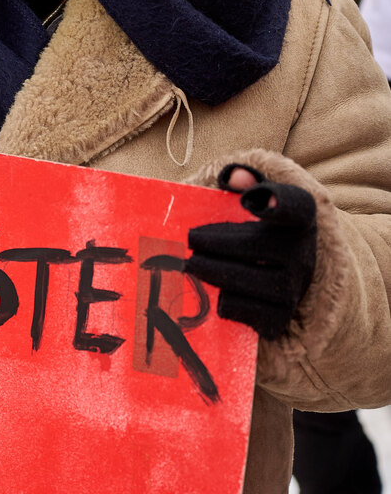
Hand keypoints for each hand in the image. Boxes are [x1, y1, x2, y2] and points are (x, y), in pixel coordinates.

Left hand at [185, 164, 316, 339]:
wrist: (281, 273)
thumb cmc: (260, 227)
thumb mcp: (258, 197)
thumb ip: (244, 179)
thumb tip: (233, 177)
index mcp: (300, 217)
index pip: (296, 206)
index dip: (278, 203)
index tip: (252, 202)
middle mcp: (303, 253)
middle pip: (256, 246)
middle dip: (217, 243)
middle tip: (190, 239)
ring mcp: (294, 288)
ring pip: (251, 281)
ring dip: (214, 271)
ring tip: (189, 263)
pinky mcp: (280, 317)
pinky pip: (249, 313)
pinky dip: (226, 303)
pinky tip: (210, 292)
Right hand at [293, 409, 381, 493]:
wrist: (320, 412)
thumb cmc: (346, 445)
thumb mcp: (368, 476)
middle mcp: (303, 490)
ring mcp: (296, 475)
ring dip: (326, 492)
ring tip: (343, 472)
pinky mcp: (295, 462)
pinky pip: (307, 477)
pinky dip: (319, 476)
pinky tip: (331, 457)